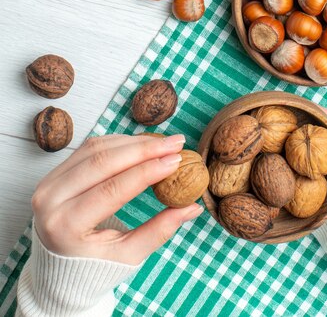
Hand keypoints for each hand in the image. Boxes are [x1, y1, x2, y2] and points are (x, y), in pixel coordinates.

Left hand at [31, 134, 202, 264]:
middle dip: (144, 148)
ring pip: (95, 148)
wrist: (56, 271)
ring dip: (133, 141)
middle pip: (102, 161)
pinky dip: (118, 142)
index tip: (176, 159)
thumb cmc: (94, 267)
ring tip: (163, 142)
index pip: (113, 189)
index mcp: (65, 226)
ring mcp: (48, 182)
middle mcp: (51, 200)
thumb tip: (193, 207)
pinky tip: (142, 144)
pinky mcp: (54, 172)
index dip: (147, 171)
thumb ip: (159, 230)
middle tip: (176, 142)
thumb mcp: (127, 256)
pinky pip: (88, 148)